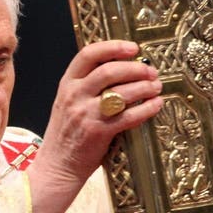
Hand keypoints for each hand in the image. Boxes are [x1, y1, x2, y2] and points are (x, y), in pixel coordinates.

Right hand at [26, 40, 162, 211]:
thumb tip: (120, 69)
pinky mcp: (98, 131)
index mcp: (67, 83)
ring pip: (122, 92)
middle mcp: (74, 95)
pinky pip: (129, 116)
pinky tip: (155, 105)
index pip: (89, 54)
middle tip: (150, 71)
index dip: (113, 47)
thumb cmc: (66, 133)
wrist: (57, 165)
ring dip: (145, 87)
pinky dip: (146, 109)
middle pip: (109, 70)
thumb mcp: (68, 102)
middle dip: (135, 68)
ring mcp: (85, 113)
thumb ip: (86, 85)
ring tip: (156, 87)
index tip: (133, 48)